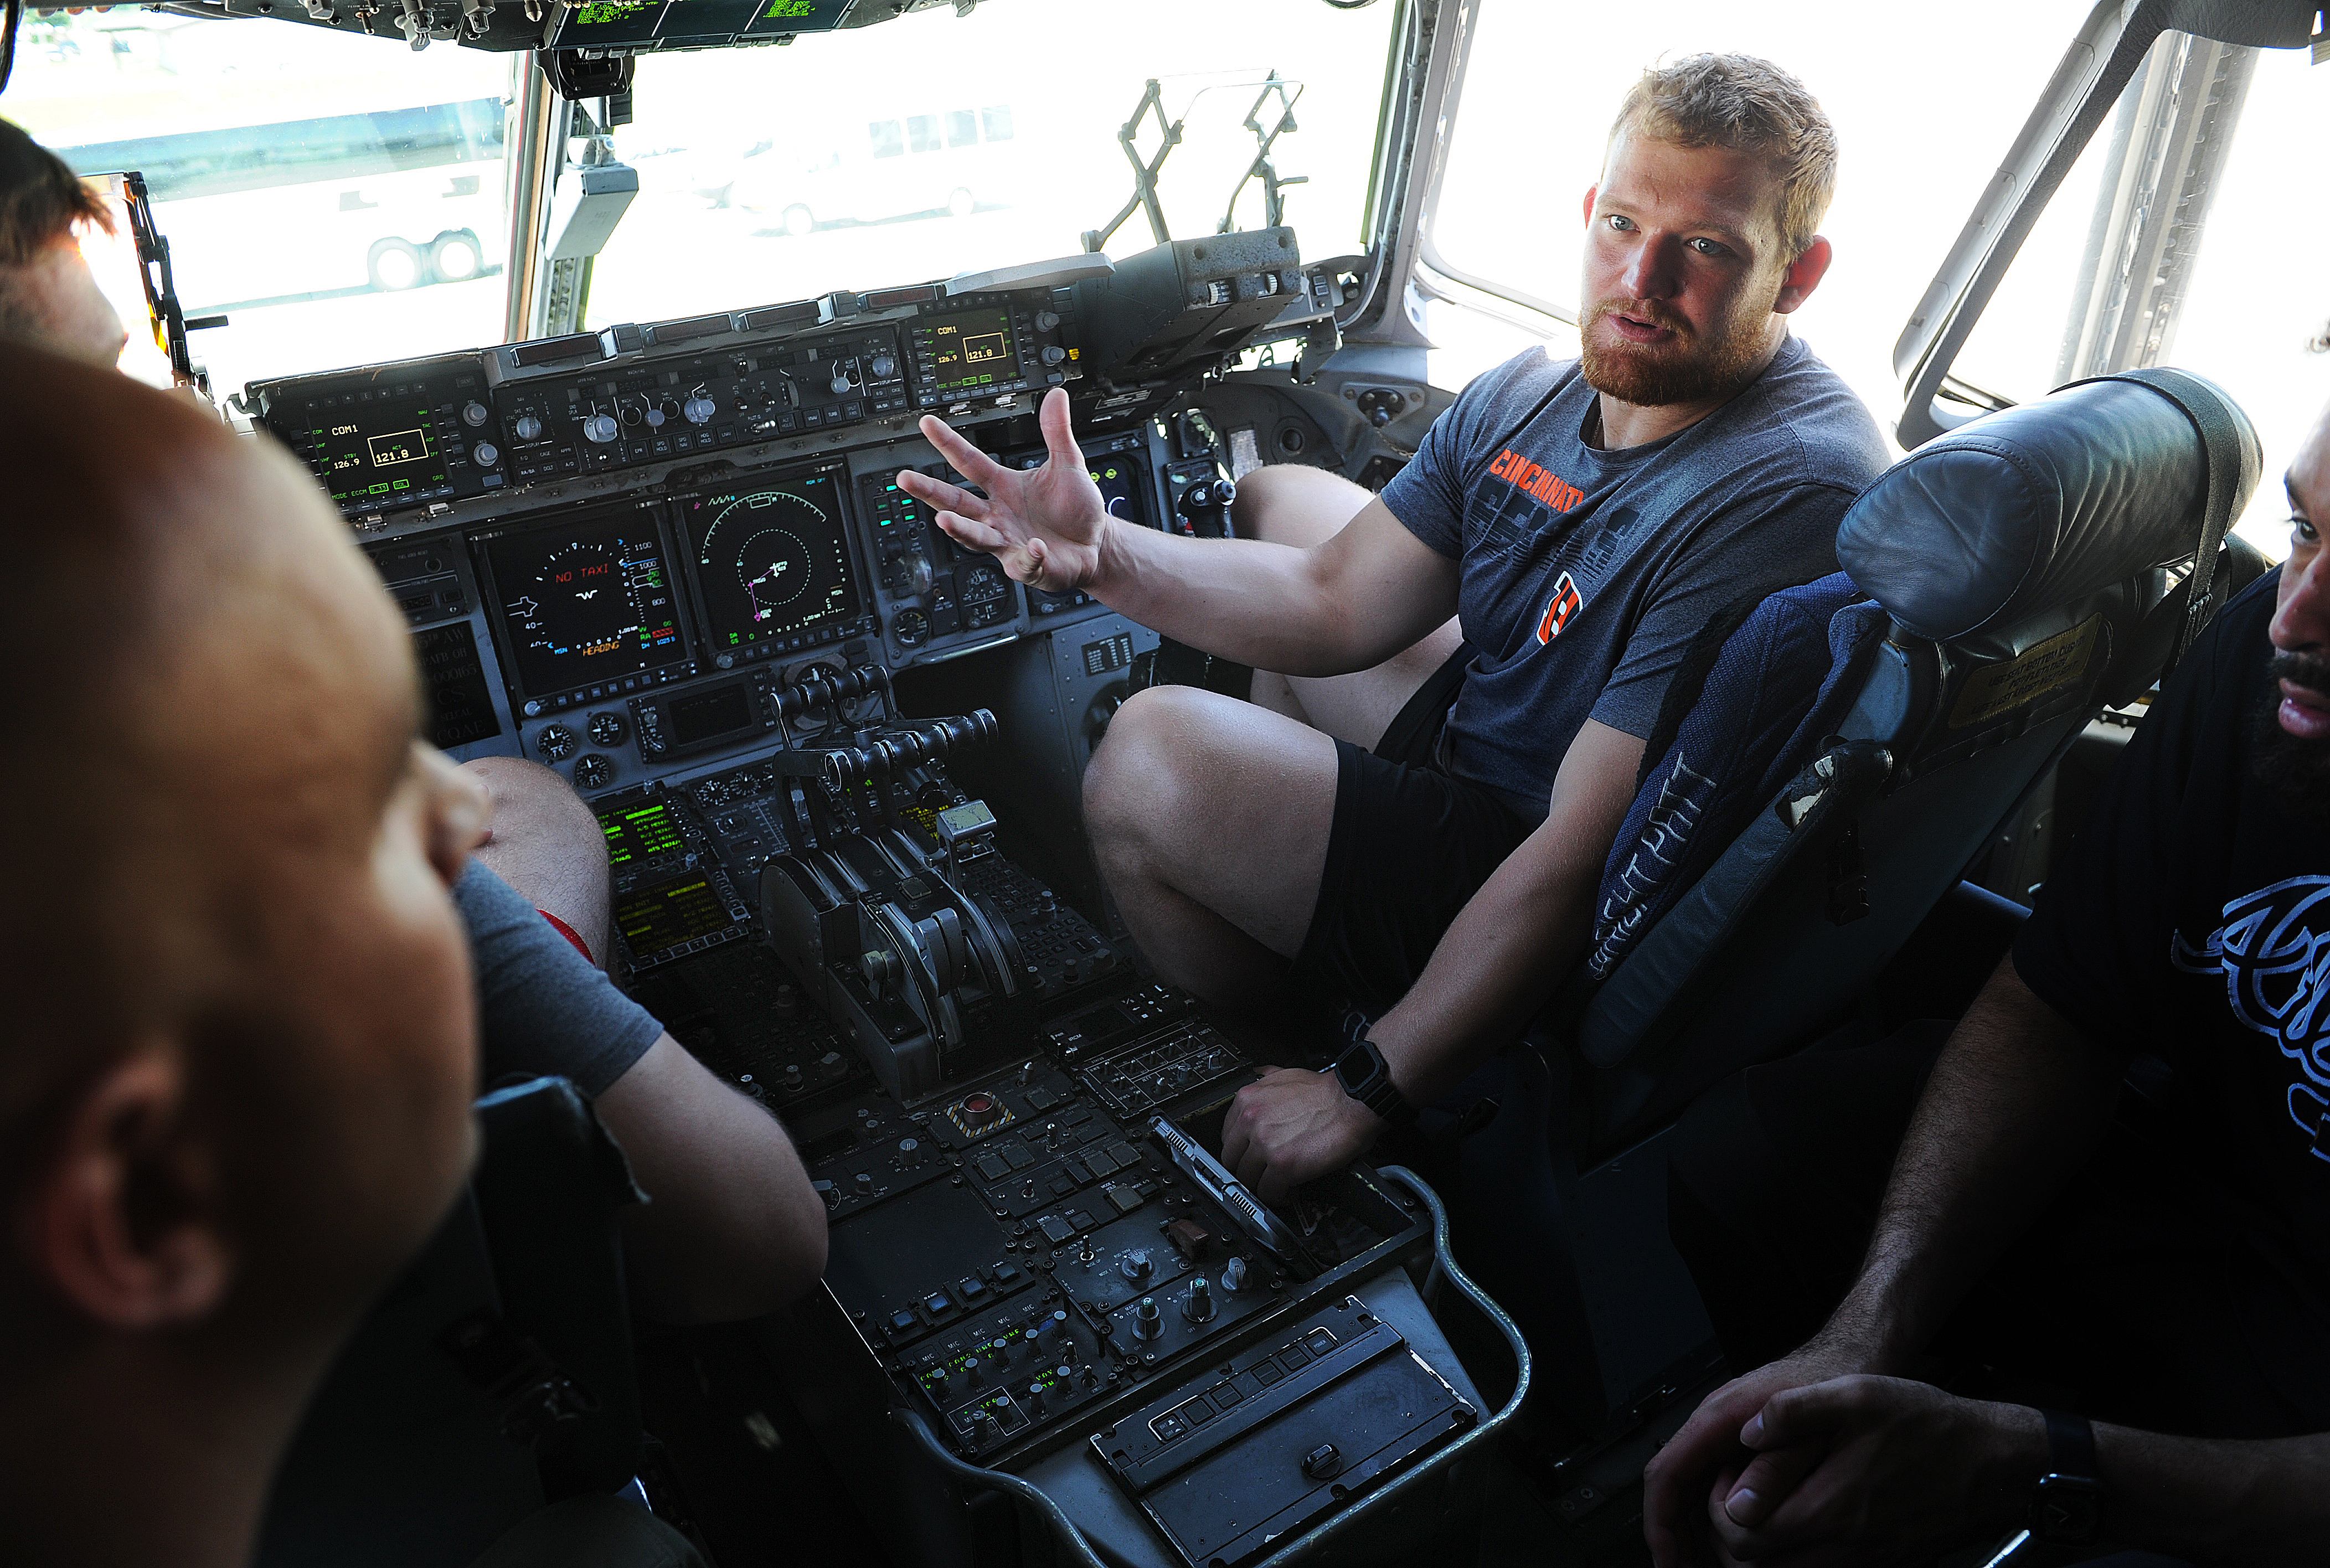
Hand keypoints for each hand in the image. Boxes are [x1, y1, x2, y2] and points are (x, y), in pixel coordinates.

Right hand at [897, 388, 1108, 595]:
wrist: (1094, 545)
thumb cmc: (1075, 509)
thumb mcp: (1068, 464)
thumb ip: (1056, 432)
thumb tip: (1055, 396)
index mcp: (1003, 487)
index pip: (969, 462)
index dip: (948, 442)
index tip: (927, 423)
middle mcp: (998, 514)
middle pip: (956, 502)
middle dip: (930, 491)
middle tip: (905, 479)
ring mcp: (1008, 541)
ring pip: (976, 537)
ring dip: (961, 530)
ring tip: (945, 521)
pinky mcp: (1027, 565)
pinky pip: (1024, 561)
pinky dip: (1029, 556)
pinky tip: (1034, 546)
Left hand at [1219, 1066, 1381, 1201]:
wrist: (1352, 1103)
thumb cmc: (1325, 1092)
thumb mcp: (1285, 1075)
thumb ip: (1265, 1080)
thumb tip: (1257, 1077)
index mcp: (1248, 1100)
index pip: (1227, 1136)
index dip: (1240, 1150)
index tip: (1248, 1157)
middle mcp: (1251, 1121)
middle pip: (1232, 1160)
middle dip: (1247, 1170)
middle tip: (1261, 1174)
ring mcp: (1265, 1144)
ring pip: (1247, 1179)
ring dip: (1262, 1185)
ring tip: (1277, 1185)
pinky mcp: (1282, 1165)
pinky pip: (1268, 1192)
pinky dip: (1279, 1196)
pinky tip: (1289, 1191)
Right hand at [1645, 1338, 1883, 1566]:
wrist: (1851, 1357)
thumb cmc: (1830, 1379)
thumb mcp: (1809, 1425)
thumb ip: (1775, 1467)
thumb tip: (1742, 1510)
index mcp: (1717, 1420)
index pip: (1667, 1475)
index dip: (1661, 1524)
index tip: (1668, 1562)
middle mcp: (1713, 1429)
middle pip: (1674, 1491)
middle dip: (1674, 1539)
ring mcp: (1726, 1439)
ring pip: (1692, 1494)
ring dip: (1694, 1535)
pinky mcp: (1743, 1450)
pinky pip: (1715, 1490)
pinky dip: (1715, 1524)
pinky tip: (1732, 1548)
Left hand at [1702, 1378, 2044, 1567]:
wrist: (1992, 1465)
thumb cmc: (1931, 1429)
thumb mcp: (1857, 1394)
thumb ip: (1794, 1410)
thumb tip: (1747, 1430)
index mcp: (1830, 1509)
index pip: (1742, 1539)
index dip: (1718, 1511)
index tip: (1725, 1480)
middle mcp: (1843, 1549)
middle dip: (1730, 1537)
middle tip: (1736, 1497)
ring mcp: (1862, 1564)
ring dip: (1761, 1552)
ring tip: (1762, 1508)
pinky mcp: (1880, 1566)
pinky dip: (1795, 1559)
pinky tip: (1799, 1522)